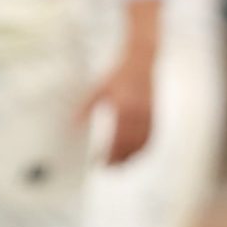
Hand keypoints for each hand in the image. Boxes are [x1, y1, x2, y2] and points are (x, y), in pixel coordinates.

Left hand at [85, 47, 156, 163]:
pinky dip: (142, 148)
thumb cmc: (122, 72)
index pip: (116, 140)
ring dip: (131, 157)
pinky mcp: (154, 115)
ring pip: (141, 144)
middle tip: (107, 167)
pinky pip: (150, 137)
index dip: (108, 154)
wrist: (143, 59)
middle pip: (129, 146)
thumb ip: (86, 107)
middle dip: (119, 160)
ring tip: (118, 164)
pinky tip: (134, 152)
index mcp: (125, 109)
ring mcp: (149, 115)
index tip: (98, 162)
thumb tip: (72, 124)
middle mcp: (139, 114)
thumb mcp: (100, 88)